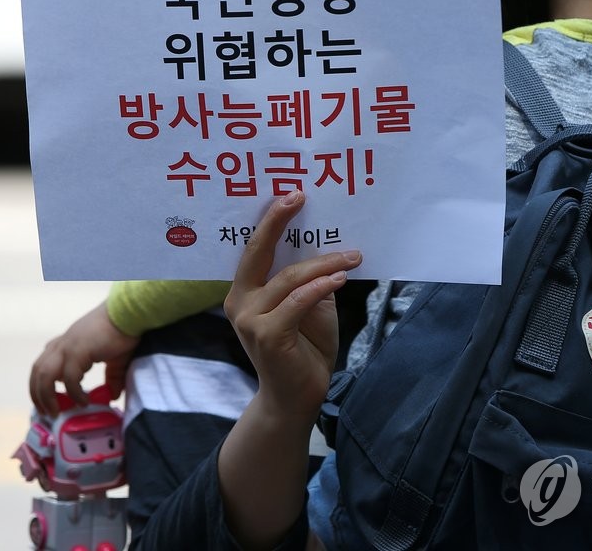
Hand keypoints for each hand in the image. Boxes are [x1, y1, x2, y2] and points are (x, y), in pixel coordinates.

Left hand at [29, 301, 138, 415]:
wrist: (130, 314)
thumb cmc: (125, 331)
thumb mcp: (116, 359)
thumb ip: (112, 376)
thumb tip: (112, 395)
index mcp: (68, 342)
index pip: (44, 362)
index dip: (41, 382)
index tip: (48, 399)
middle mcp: (63, 343)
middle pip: (37, 370)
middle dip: (37, 393)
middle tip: (45, 412)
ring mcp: (68, 346)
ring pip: (44, 375)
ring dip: (46, 396)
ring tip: (54, 412)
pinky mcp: (77, 351)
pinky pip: (69, 378)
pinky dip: (74, 393)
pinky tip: (83, 401)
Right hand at [224, 189, 361, 420]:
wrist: (298, 397)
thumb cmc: (304, 347)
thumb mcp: (310, 305)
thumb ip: (310, 278)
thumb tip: (328, 244)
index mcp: (245, 290)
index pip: (255, 248)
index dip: (271, 219)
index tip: (291, 194)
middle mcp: (240, 301)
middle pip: (257, 252)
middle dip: (277, 221)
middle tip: (299, 196)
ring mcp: (250, 319)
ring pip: (289, 277)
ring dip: (324, 263)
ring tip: (352, 256)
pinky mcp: (267, 335)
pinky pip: (297, 301)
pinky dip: (320, 286)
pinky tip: (340, 278)